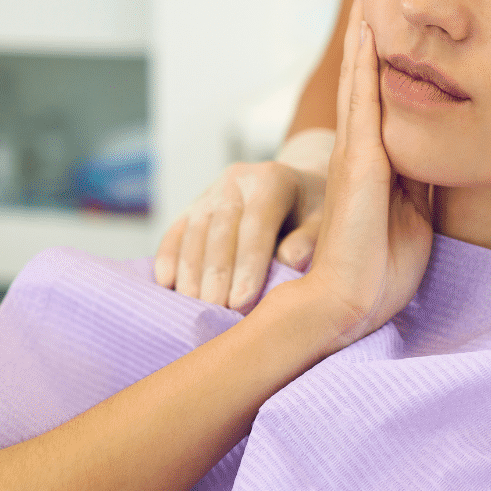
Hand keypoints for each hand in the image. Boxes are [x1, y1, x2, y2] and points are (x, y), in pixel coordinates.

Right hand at [154, 159, 327, 310]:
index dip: (248, 265)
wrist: (296, 185)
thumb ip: (310, 239)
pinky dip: (168, 256)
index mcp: (272, 180)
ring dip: (190, 271)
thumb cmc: (313, 212)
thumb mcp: (324, 220)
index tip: (241, 302)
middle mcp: (237, 180)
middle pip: (221, 231)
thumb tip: (290, 261)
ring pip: (194, 231)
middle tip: (214, 310)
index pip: (257, 225)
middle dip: (216, 274)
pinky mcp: (194, 205)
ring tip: (193, 305)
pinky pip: (176, 230)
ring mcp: (212, 190)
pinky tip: (166, 283)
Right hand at [301, 0, 433, 351]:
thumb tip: (445, 146)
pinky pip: (364, 102)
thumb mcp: (417, 210)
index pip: (381, 86)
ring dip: (363, 24)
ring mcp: (358, 150)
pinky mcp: (361, 162)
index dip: (382, 43)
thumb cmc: (381, 266)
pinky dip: (365, 64)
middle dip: (367, 16)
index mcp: (378, 154)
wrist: (350, 302)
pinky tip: (369, 30)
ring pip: (360, 73)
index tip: (385, 1)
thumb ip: (423, 176)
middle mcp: (362, 144)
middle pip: (364, 67)